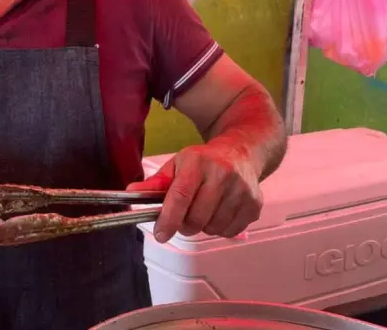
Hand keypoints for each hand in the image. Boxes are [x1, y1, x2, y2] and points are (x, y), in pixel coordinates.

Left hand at [127, 140, 262, 242]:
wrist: (242, 152)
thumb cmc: (204, 161)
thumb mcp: (178, 164)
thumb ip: (156, 182)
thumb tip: (131, 193)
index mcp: (198, 162)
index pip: (180, 196)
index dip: (168, 219)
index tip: (160, 234)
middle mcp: (223, 174)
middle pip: (197, 218)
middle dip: (184, 225)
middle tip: (182, 218)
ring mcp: (242, 190)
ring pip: (213, 228)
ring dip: (203, 226)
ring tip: (204, 210)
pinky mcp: (255, 204)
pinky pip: (230, 231)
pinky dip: (220, 228)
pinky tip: (219, 212)